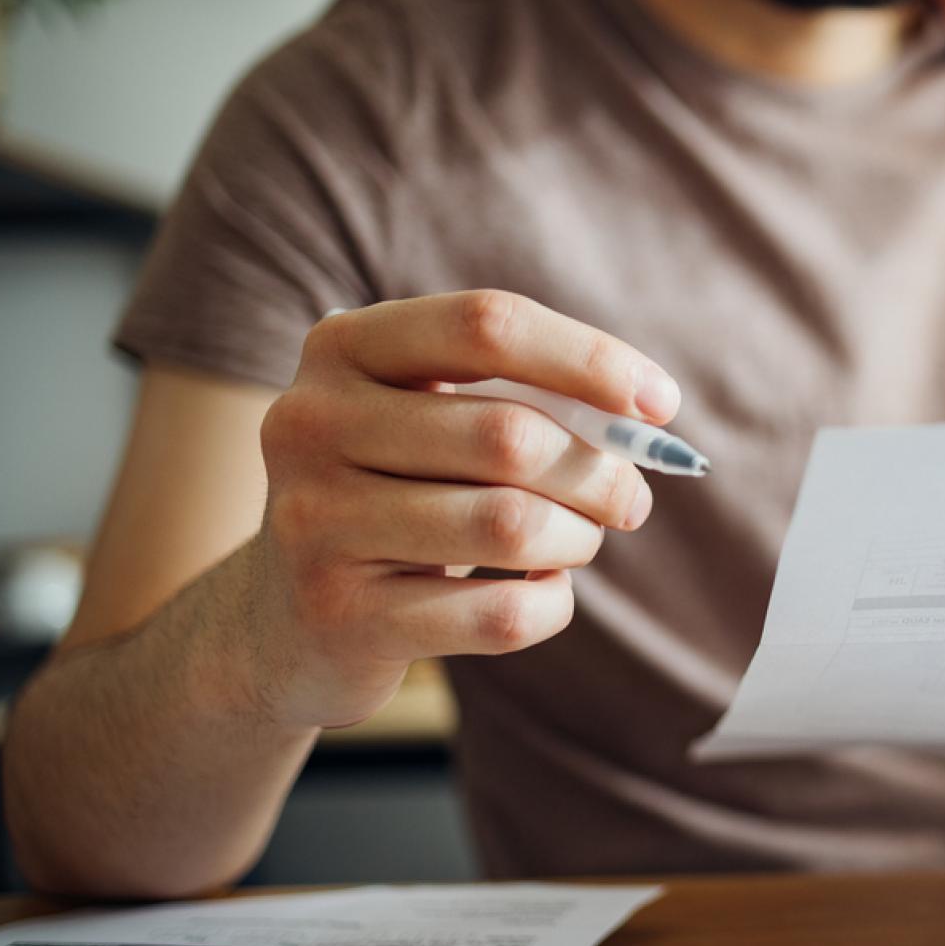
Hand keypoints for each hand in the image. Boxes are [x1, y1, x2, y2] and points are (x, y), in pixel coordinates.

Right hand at [245, 291, 677, 729]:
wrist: (283, 621)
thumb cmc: (397, 497)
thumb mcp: (434, 423)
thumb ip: (528, 400)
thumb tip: (649, 417)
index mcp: (342, 347)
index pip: (488, 324)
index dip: (590, 359)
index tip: (661, 405)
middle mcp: (310, 422)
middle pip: (512, 434)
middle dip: (600, 472)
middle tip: (630, 500)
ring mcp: (314, 521)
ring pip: (511, 524)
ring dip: (577, 539)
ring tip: (577, 542)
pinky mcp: (338, 616)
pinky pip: (499, 614)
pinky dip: (548, 606)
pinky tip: (537, 594)